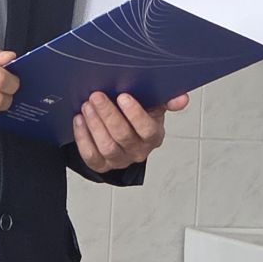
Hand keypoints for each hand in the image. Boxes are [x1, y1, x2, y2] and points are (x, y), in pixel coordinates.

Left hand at [71, 90, 187, 172]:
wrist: (125, 134)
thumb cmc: (140, 116)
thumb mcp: (154, 106)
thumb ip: (167, 100)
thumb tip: (182, 98)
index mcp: (153, 136)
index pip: (147, 129)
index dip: (135, 114)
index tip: (123, 96)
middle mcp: (138, 152)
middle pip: (123, 136)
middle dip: (108, 114)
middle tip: (97, 96)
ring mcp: (119, 160)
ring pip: (106, 146)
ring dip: (95, 124)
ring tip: (87, 105)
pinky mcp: (101, 165)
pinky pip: (91, 155)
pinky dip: (83, 137)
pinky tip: (79, 120)